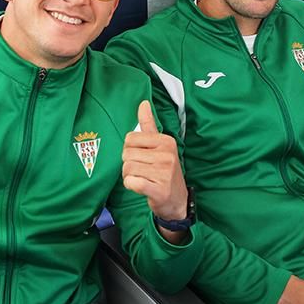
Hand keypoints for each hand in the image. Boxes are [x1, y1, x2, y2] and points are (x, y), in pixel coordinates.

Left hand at [122, 100, 187, 220]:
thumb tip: (143, 103)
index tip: (143, 158)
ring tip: (144, 179)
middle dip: (129, 164)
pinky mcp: (159, 189)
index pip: (130, 139)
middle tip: (143, 171)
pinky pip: (131, 182)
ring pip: (127, 168)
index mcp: (166, 141)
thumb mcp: (161, 146)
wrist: (177, 200)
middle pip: (126, 154)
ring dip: (130, 176)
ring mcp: (164, 172)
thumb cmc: (165, 171)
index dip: (130, 150)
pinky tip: (142, 187)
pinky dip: (132, 186)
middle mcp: (167, 155)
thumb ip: (149, 125)